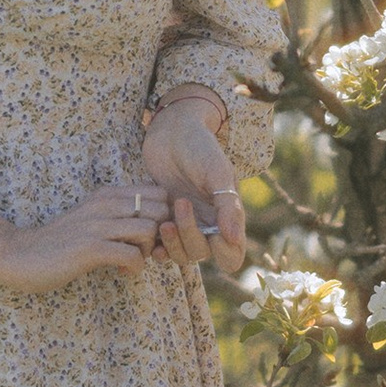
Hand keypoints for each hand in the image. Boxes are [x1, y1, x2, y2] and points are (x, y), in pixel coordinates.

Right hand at [0, 180, 175, 290]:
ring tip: (132, 260)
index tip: (150, 234)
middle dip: (161, 233)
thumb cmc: (60, 241)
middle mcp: (104, 204)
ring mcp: (97, 225)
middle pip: (160, 209)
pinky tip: (122, 272)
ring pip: (149, 229)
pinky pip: (132, 255)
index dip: (163, 215)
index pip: (158, 192)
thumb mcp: (91, 218)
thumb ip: (118, 215)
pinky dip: (135, 267)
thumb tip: (152, 224)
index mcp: (107, 194)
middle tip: (145, 249)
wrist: (20, 254)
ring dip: (148, 251)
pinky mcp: (89, 248)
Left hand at [139, 92, 245, 274]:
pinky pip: (160, 247)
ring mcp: (184, 224)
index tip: (214, 235)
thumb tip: (234, 238)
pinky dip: (156, 247)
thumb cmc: (199, 147)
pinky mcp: (163, 219)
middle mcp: (207, 225)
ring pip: (181, 254)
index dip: (225, 253)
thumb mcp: (217, 172)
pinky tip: (151, 234)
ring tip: (164, 221)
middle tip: (181, 204)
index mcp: (227, 216)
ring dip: (172, 244)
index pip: (231, 255)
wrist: (171, 131)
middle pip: (202, 254)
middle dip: (190, 236)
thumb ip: (228, 206)